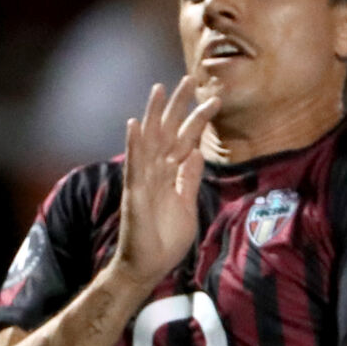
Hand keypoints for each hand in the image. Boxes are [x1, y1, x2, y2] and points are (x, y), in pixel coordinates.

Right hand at [110, 77, 219, 292]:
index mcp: (170, 176)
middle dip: (177, 106)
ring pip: (149, 142)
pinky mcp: (135, 194)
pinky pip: (134, 166)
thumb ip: (189, 179)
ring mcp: (143, 181)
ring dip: (153, 115)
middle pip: (167, 132)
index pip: (184, 140)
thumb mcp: (187, 205)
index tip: (212, 99)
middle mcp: (155, 173)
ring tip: (157, 89)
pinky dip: (134, 145)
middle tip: (189, 79)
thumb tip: (197, 153)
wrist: (147, 267)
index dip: (197, 119)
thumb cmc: (164, 241)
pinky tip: (134, 125)